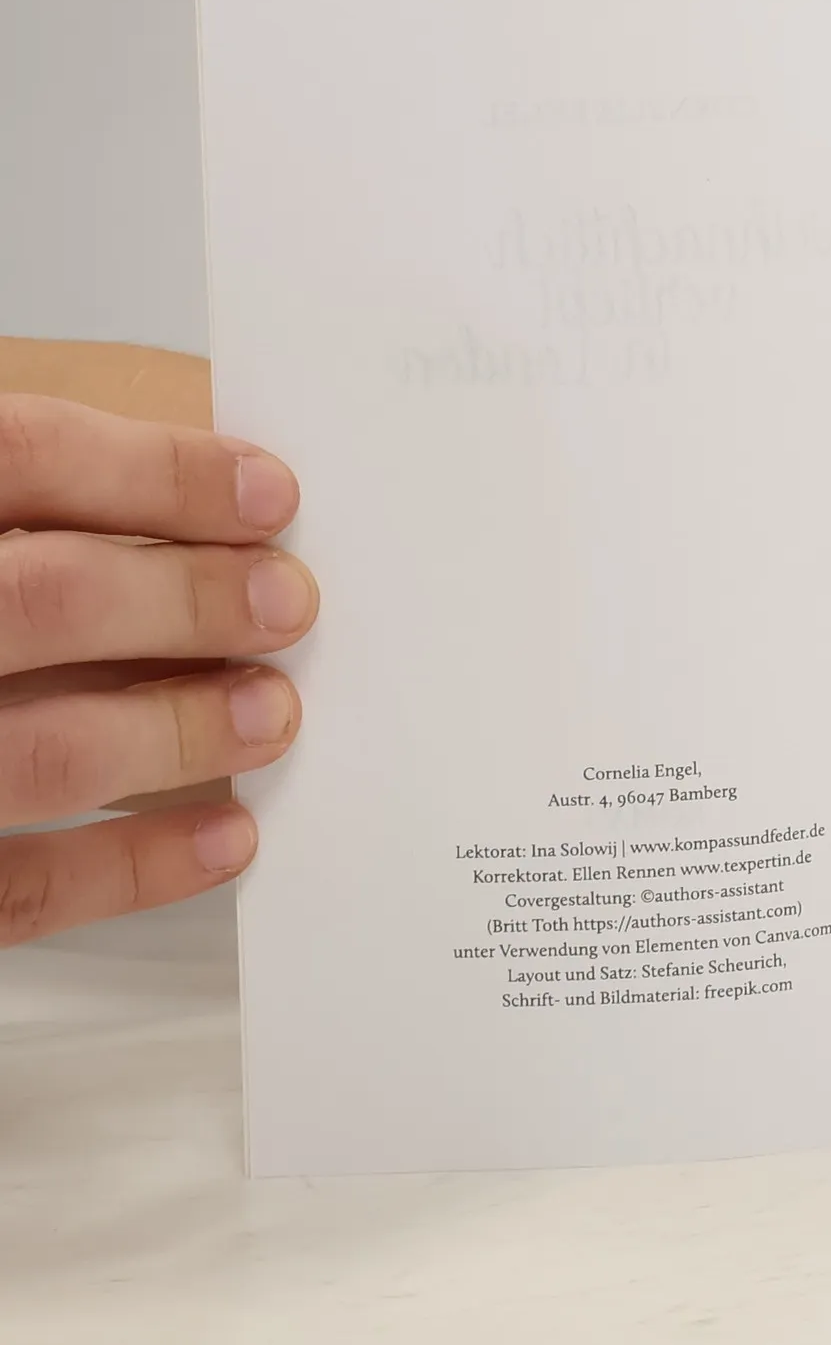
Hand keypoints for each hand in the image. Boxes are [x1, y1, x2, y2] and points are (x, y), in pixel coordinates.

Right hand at [0, 343, 316, 945]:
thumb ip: (38, 503)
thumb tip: (205, 514)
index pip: (25, 456)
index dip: (161, 473)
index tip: (269, 496)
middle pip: (48, 599)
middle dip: (191, 601)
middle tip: (288, 604)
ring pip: (45, 751)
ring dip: (182, 732)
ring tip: (272, 713)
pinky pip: (17, 888)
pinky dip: (134, 865)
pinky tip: (225, 835)